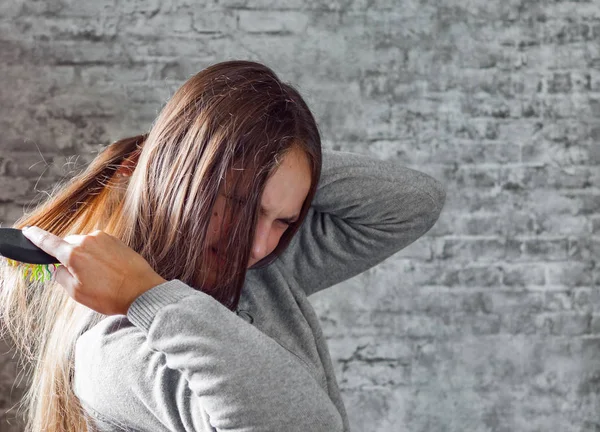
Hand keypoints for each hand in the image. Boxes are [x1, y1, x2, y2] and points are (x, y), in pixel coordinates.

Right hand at [21, 227, 166, 314]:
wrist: (142, 291)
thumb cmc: (110, 295)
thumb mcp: (77, 292)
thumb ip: (61, 276)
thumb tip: (58, 267)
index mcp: (74, 253)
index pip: (48, 242)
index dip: (36, 237)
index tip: (28, 232)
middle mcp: (88, 240)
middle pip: (68, 245)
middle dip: (69, 258)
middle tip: (81, 278)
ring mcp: (104, 238)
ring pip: (85, 245)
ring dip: (86, 258)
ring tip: (100, 278)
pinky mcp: (117, 240)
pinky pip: (100, 246)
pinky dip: (99, 257)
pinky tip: (108, 272)